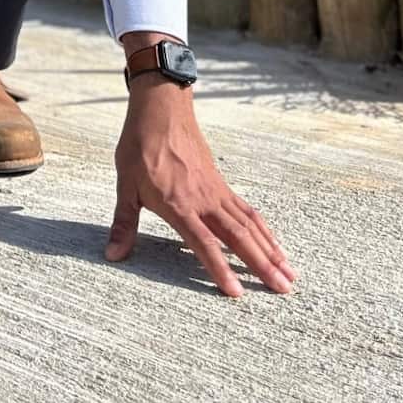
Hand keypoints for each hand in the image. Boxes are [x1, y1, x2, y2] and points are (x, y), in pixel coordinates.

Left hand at [106, 35, 296, 298]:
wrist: (161, 109)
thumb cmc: (140, 146)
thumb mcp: (125, 184)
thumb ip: (124, 223)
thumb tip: (112, 255)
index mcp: (179, 205)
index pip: (204, 244)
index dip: (220, 269)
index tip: (237, 293)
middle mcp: (203, 200)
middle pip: (238, 237)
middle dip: (261, 266)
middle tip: (284, 289)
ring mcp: (216, 191)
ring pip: (249, 225)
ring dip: (270, 250)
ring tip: (290, 273)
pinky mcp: (221, 182)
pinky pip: (246, 210)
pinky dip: (263, 229)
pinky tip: (274, 242)